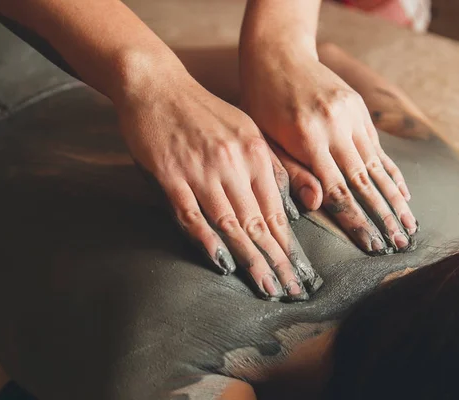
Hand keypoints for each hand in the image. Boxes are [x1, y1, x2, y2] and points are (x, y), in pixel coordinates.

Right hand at [115, 65, 321, 300]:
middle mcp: (234, 162)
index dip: (289, 245)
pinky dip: (206, 240)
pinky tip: (221, 263)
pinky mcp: (170, 173)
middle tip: (292, 291)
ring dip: (250, 259)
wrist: (158, 86)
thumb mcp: (247, 131)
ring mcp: (202, 168)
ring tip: (266, 287)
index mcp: (256, 153)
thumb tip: (291, 210)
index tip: (300, 272)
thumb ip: (271, 168)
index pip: (277, 210)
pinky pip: (191, 214)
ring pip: (230, 223)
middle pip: (259, 222)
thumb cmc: (205, 113)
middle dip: (277, 261)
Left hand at [240, 46, 417, 253]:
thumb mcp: (265, 138)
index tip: (372, 245)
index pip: (337, 190)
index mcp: (308, 138)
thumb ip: (290, 172)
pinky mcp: (359, 109)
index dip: (356, 221)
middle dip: (384, 217)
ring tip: (410, 225)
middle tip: (401, 244)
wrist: (278, 54)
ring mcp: (351, 116)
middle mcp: (335, 127)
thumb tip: (316, 203)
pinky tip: (405, 192)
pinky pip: (378, 147)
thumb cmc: (262, 103)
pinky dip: (392, 172)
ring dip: (396, 199)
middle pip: (364, 182)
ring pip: (377, 166)